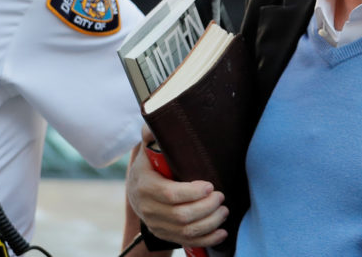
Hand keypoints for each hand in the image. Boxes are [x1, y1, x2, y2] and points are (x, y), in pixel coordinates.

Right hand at [126, 126, 229, 247]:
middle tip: (221, 196)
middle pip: (181, 215)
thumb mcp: (148, 148)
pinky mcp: (165, 234)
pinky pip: (187, 242)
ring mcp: (157, 224)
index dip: (192, 192)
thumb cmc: (150, 165)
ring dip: (209, 222)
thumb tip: (155, 119)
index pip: (169, 194)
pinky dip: (207, 240)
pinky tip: (221, 232)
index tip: (210, 185)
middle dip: (206, 207)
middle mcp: (149, 208)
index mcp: (145, 185)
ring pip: (186, 231)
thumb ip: (152, 133)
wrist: (138, 189)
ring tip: (223, 210)